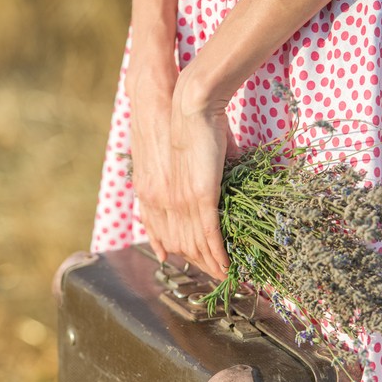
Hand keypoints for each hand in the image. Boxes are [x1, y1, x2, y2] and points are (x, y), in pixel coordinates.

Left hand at [128, 67, 235, 280]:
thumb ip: (193, 171)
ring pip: (195, 245)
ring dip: (212, 265)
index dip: (178, 251)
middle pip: (180, 245)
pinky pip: (208, 235)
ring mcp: (180, 201)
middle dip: (199, 264)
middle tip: (217, 276)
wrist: (188, 104)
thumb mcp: (184, 155)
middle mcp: (163, 202)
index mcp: (153, 193)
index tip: (192, 261)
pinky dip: (218, 254)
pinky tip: (227, 266)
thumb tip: (213, 174)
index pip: (164, 233)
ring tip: (227, 276)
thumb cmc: (189, 122)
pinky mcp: (200, 197)